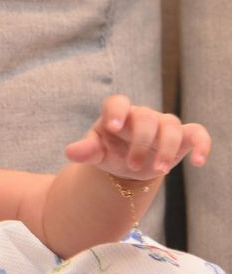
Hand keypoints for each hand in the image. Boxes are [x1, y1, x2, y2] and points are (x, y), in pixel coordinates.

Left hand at [64, 95, 210, 179]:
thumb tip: (70, 152)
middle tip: (131, 166)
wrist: (126, 165)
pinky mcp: (183, 137)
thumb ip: (86, 151)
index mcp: (117, 114)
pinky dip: (202, 146)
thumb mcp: (96, 152)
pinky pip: (198, 134)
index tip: (112, 126)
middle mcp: (142, 116)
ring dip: (166, 149)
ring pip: (171, 126)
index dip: (116, 111)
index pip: (117, 102)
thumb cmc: (109, 152)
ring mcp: (163, 125)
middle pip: (145, 118)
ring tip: (159, 170)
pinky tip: (198, 162)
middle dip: (140, 142)